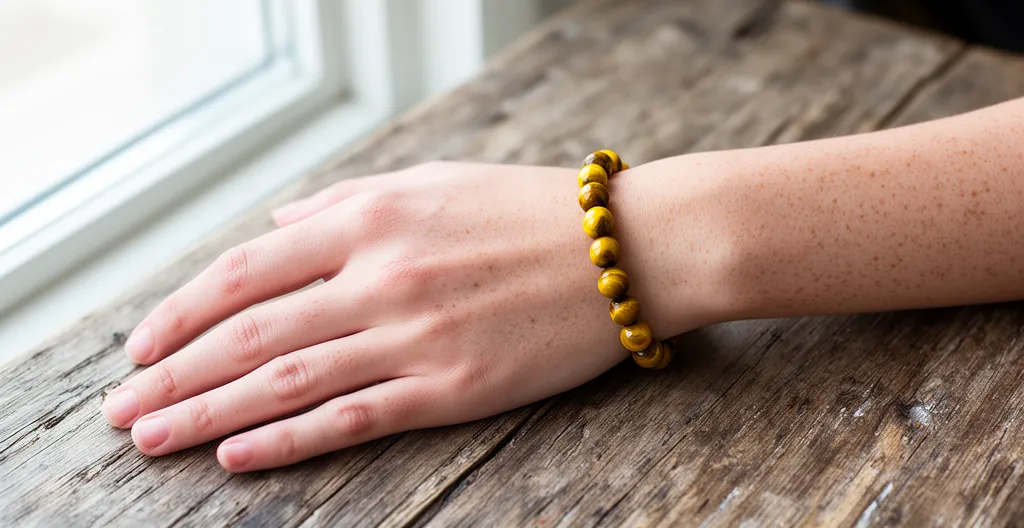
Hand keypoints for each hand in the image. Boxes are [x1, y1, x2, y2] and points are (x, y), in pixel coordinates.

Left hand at [101, 161, 652, 471]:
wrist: (628, 248)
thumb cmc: (527, 209)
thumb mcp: (429, 180)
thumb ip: (343, 204)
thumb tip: (274, 228)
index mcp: (369, 216)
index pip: (244, 269)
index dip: (181, 312)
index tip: (141, 347)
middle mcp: (379, 274)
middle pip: (249, 334)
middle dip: (174, 375)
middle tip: (121, 411)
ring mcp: (414, 334)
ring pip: (286, 381)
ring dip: (209, 415)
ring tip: (153, 439)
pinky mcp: (452, 386)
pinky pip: (353, 418)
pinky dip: (287, 440)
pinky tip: (238, 456)